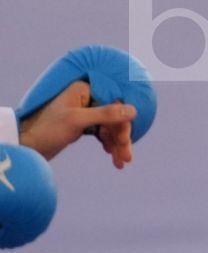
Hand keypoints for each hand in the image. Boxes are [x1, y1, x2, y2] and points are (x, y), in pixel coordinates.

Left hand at [19, 80, 135, 167]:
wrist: (28, 146)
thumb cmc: (47, 130)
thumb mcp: (77, 121)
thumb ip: (105, 114)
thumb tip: (133, 110)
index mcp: (84, 90)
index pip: (114, 104)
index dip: (122, 123)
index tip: (124, 141)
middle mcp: (87, 98)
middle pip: (114, 117)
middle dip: (121, 138)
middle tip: (126, 158)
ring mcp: (86, 111)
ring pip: (111, 127)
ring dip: (118, 145)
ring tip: (120, 162)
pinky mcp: (84, 125)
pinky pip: (104, 133)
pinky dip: (110, 145)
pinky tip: (112, 156)